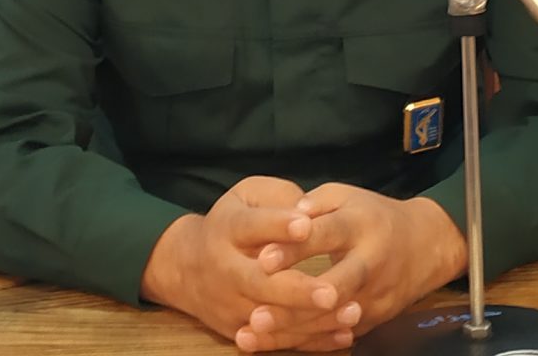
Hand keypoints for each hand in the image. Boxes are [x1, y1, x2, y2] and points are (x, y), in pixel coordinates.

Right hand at [140, 177, 359, 350]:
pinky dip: (311, 340)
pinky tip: (343, 333)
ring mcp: (230, 304)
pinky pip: (277, 340)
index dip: (277, 225)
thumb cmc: (231, 223)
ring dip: (312, 319)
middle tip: (331, 292)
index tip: (306, 225)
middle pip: (259, 283)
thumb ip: (278, 197)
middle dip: (297, 290)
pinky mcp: (239, 330)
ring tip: (352, 312)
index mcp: (227, 229)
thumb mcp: (246, 196)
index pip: (250, 226)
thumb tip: (309, 211)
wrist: (185, 267)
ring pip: (272, 318)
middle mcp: (225, 270)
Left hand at [253, 186, 466, 339]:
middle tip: (257, 314)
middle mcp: (371, 262)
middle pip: (334, 285)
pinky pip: (338, 334)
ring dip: (294, 329)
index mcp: (362, 225)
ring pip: (334, 318)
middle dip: (296, 301)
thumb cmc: (375, 216)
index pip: (327, 235)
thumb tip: (285, 215)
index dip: (296, 247)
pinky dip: (307, 341)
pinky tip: (273, 345)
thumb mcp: (347, 196)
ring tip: (254, 333)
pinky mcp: (374, 319)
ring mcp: (375, 295)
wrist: (427, 245)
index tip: (263, 259)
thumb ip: (315, 203)